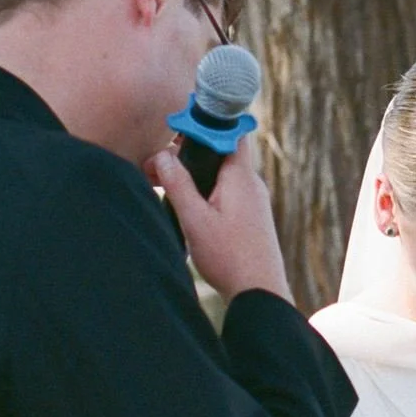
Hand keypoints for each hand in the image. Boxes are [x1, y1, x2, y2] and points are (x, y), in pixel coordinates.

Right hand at [150, 138, 293, 306]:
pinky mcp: (250, 216)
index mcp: (240, 177)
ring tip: (163, 186)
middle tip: (155, 168)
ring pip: (220, 174)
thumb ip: (179, 185)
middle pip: (219, 153)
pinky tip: (186, 207)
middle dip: (188, 155)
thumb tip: (162, 156)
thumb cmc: (230, 258)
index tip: (176, 129)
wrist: (260, 292)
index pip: (230, 131)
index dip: (204, 124)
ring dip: (194, 176)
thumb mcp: (195, 220)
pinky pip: (226, 191)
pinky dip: (206, 191)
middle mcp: (251, 183)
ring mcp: (253, 200)